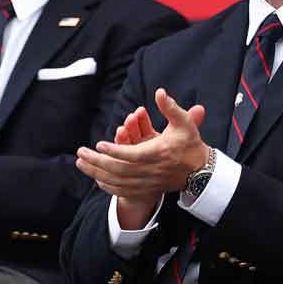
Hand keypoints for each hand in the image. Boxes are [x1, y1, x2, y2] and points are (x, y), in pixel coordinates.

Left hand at [75, 88, 208, 207]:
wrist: (202, 173)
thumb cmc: (190, 144)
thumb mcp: (184, 123)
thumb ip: (171, 108)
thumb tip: (160, 92)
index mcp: (160, 152)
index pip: (134, 154)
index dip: (116, 150)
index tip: (99, 144)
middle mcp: (153, 170)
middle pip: (121, 169)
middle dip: (98, 161)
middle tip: (80, 152)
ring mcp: (150, 182)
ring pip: (119, 181)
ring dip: (97, 173)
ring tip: (80, 163)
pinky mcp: (149, 190)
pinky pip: (125, 191)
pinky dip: (109, 186)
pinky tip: (96, 178)